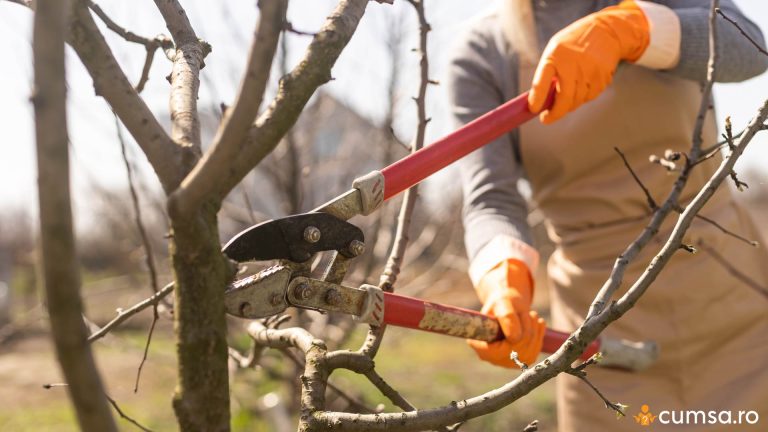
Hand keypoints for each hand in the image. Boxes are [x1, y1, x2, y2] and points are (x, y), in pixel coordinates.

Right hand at [468, 259, 545, 367]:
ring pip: (527, 354)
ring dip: (534, 332)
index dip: (514, 338)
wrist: (507, 305)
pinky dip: (539, 337)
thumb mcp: (502, 303)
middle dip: (527, 330)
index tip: (525, 316)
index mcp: (479, 344)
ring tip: (533, 315)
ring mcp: (506, 361)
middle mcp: (491, 357)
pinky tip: (538, 324)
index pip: (499, 351)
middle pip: (515, 352)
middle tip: (531, 313)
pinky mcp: (519, 361)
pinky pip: (534, 354)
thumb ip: (506, 318)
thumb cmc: (502, 303)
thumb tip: (515, 338)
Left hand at [528, 0, 649, 123]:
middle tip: (546, 119)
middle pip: (564, 99)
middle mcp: (572, 64)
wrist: (605, 31)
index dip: (537, 98)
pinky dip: (584, 96)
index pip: (542, 82)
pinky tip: (584, 83)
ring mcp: (589, 71)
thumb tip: (539, 102)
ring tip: (568, 93)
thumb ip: (547, 74)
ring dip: (570, 104)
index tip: (534, 110)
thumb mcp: (555, 51)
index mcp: (554, 56)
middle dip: (555, 114)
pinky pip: (590, 97)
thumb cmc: (572, 45)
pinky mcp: (602, 77)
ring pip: (577, 101)